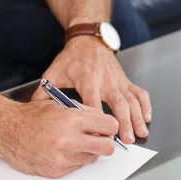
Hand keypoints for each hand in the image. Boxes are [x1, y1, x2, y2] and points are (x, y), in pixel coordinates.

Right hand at [0, 100, 118, 177]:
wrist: (7, 130)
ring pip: (93, 158)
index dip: (110, 127)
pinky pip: (77, 166)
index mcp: (72, 119)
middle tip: (97, 138)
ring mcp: (63, 158)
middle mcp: (69, 140)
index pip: (110, 126)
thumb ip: (84, 112)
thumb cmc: (31, 116)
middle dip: (105, 142)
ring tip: (73, 142)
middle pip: (107, 148)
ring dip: (88, 151)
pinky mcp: (56, 171)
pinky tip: (60, 150)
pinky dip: (74, 159)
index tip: (106, 127)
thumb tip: (104, 120)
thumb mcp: (60, 105)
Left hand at [32, 36, 151, 144]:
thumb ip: (44, 91)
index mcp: (87, 80)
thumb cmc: (71, 58)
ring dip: (137, 117)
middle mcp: (105, 81)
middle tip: (127, 139)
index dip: (97, 118)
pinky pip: (138, 92)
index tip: (99, 134)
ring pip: (131, 100)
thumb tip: (32, 107)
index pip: (93, 102)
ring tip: (141, 133)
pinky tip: (147, 117)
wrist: (88, 40)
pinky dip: (145, 104)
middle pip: (117, 104)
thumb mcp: (54, 72)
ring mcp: (117, 80)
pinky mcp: (125, 79)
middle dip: (124, 122)